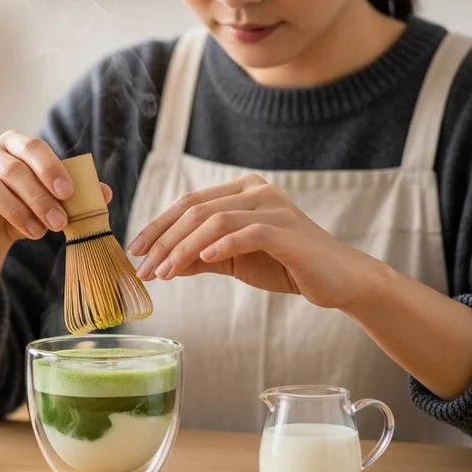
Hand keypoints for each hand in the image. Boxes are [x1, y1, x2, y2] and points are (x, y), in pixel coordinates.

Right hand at [0, 131, 111, 259]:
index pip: (32, 146)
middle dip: (38, 197)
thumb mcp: (52, 203)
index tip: (68, 193)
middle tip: (58, 222)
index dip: (51, 169)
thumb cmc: (24, 210)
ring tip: (37, 232)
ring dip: (15, 210)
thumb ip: (77, 196)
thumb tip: (105, 193)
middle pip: (11, 168)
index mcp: (13, 145)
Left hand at [125, 173, 375, 309]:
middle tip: (143, 268)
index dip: (158, 226)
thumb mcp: (234, 260)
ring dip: (184, 249)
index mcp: (242, 191)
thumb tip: (161, 264)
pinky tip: (203, 262)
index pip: (188, 203)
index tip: (135, 250)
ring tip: (164, 273)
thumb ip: (200, 257)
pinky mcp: (288, 231)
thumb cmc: (284, 266)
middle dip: (164, 240)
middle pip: (196, 210)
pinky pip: (247, 233)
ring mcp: (274, 208)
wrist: (337, 280)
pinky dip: (221, 246)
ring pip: (215, 221)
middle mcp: (257, 191)